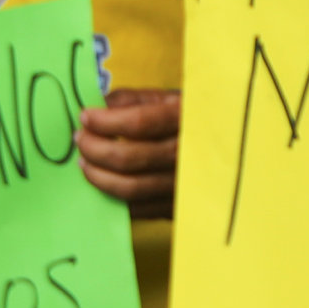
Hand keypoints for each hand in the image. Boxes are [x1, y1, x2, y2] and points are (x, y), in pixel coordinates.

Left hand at [76, 89, 180, 213]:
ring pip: (129, 187)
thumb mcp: (169, 99)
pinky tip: (104, 182)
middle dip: (94, 148)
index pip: (138, 123)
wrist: (227, 150)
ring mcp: (183, 185)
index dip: (105, 121)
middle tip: (80, 139)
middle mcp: (187, 155)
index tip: (85, 117)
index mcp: (186, 120)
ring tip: (84, 163)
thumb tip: (97, 106)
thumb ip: (133, 99)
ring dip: (97, 176)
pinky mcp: (177, 207)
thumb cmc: (192, 119)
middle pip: (128, 158)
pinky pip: (137, 208)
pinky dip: (112, 197)